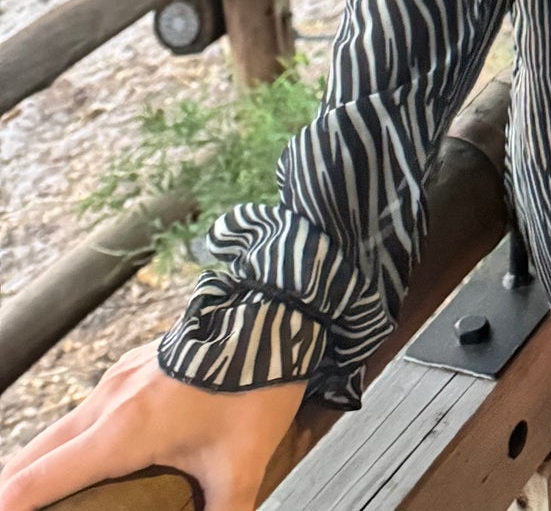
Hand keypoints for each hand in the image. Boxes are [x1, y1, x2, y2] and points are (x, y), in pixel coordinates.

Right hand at [0, 343, 302, 510]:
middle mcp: (108, 402)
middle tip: (12, 510)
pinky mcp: (132, 367)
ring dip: (42, 465)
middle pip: (34, 454)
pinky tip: (86, 459)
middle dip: (13, 489)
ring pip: (58, 431)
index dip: (9, 507)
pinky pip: (86, 412)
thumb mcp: (242, 464)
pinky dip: (70, 442)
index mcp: (123, 431)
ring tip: (43, 497)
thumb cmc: (256, 383)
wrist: (274, 311)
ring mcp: (118, 379)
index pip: (39, 479)